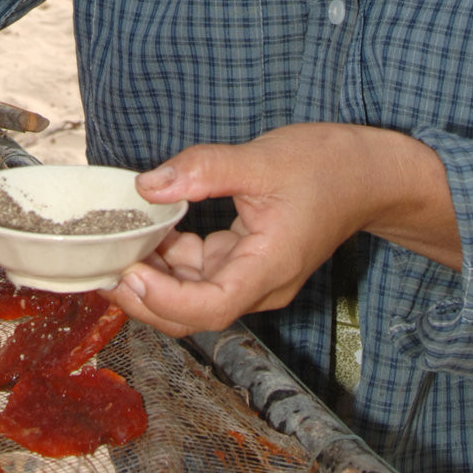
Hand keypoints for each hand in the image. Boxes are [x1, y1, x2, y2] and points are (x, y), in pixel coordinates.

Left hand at [110, 122, 460, 336]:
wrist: (370, 173)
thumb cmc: (329, 167)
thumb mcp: (263, 159)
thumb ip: (204, 170)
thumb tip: (148, 185)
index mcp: (269, 268)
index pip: (211, 308)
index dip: (164, 299)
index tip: (128, 273)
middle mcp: (260, 283)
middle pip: (194, 313)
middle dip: (145, 298)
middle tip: (102, 268)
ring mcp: (253, 274)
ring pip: (193, 294)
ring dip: (154, 275)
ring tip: (116, 246)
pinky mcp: (247, 259)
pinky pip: (201, 270)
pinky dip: (171, 256)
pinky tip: (150, 230)